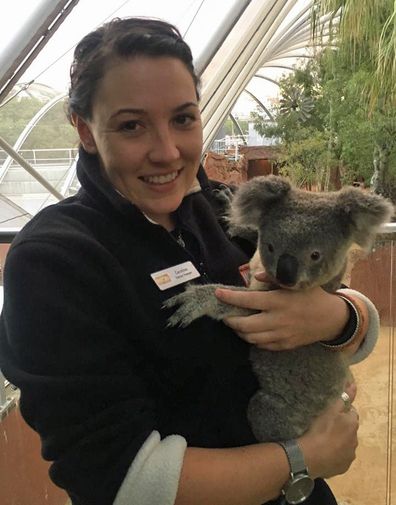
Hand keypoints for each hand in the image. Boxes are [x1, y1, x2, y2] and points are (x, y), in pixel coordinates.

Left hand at [215, 276, 348, 349]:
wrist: (331, 319)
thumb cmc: (312, 296)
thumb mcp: (296, 283)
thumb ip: (273, 277)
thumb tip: (254, 275)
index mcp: (278, 302)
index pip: (247, 300)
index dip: (229, 298)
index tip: (218, 294)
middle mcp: (277, 320)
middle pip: (244, 325)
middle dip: (229, 320)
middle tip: (225, 314)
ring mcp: (280, 335)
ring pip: (250, 338)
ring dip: (239, 331)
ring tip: (236, 323)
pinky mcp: (284, 345)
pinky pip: (261, 345)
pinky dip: (252, 339)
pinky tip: (250, 332)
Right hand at [298, 382, 358, 478]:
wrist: (309, 457)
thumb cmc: (319, 429)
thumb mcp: (330, 409)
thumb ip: (344, 397)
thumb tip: (353, 384)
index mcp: (352, 423)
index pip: (351, 412)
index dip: (342, 411)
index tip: (330, 411)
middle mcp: (355, 439)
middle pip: (349, 429)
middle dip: (342, 426)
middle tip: (325, 424)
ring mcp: (349, 455)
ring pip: (346, 443)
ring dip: (339, 440)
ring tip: (323, 439)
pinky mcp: (343, 467)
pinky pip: (340, 457)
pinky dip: (335, 453)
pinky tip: (324, 451)